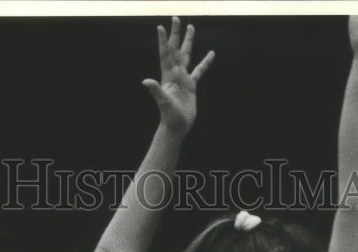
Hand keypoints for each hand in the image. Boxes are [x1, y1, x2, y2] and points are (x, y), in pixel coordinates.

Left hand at [142, 17, 214, 134]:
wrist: (177, 127)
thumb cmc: (169, 116)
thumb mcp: (163, 102)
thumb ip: (156, 90)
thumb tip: (146, 81)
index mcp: (167, 76)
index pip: (165, 54)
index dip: (164, 41)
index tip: (161, 27)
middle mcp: (174, 74)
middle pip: (175, 50)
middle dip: (176, 34)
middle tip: (176, 19)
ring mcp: (183, 79)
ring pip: (186, 56)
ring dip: (188, 42)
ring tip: (191, 27)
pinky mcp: (191, 86)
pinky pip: (199, 71)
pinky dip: (205, 62)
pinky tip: (211, 53)